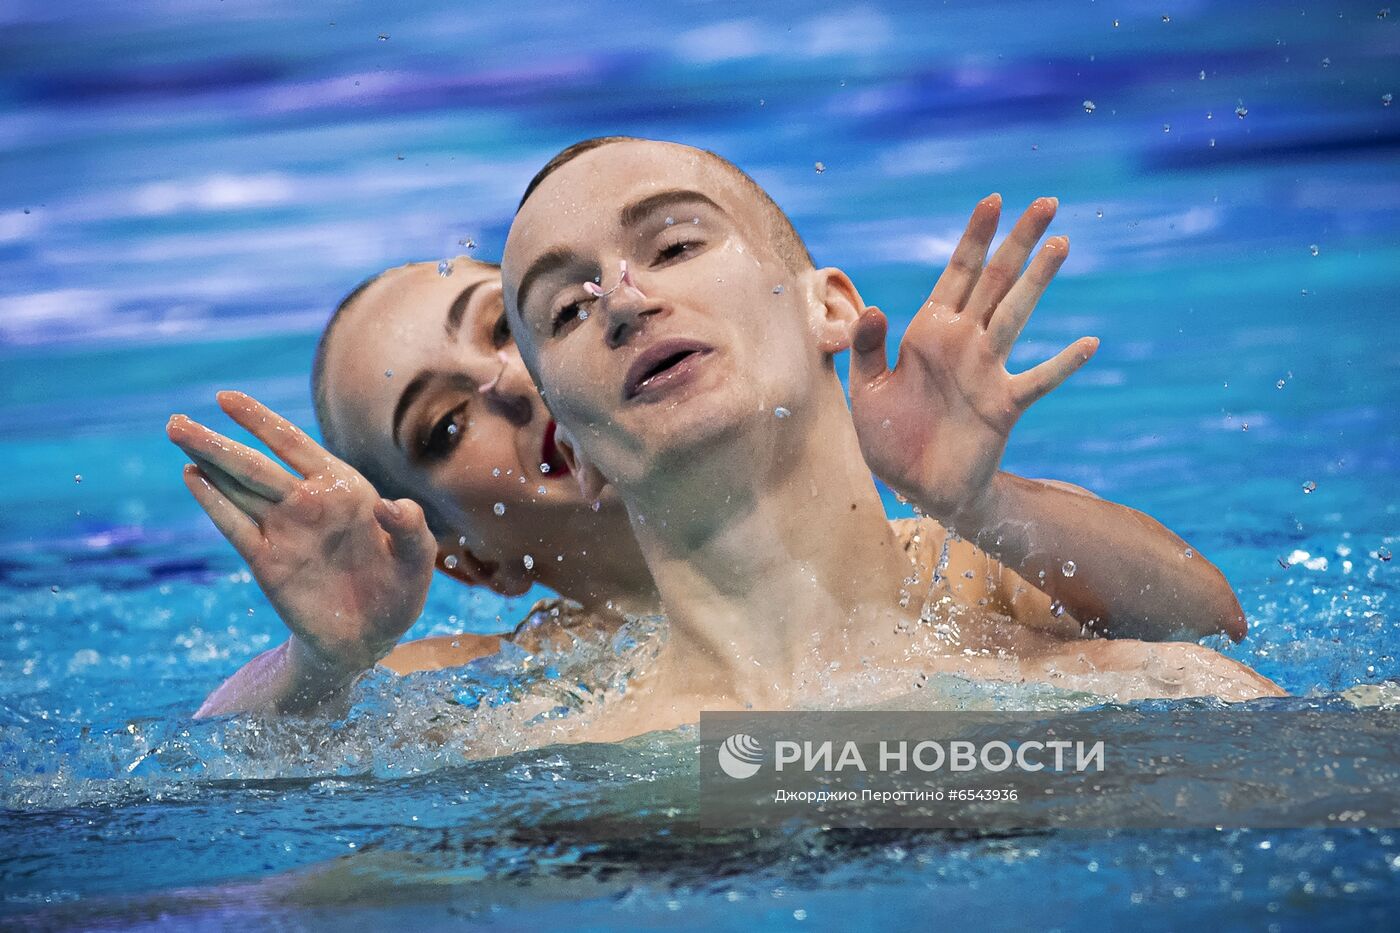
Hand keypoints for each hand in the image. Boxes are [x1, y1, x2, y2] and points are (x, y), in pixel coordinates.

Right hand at [167, 391, 438, 672]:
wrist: (370, 639)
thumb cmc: (398, 591)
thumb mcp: (417, 560)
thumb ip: (411, 529)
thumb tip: (391, 505)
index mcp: (343, 489)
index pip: (294, 446)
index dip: (261, 421)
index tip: (226, 397)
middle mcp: (307, 503)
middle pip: (255, 464)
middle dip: (217, 441)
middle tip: (176, 420)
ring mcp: (283, 531)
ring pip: (238, 488)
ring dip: (207, 462)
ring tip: (177, 433)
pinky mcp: (267, 562)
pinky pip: (236, 526)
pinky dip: (214, 502)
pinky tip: (193, 477)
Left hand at [848, 195, 1097, 525]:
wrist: (916, 487)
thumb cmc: (890, 437)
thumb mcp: (866, 390)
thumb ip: (866, 348)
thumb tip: (874, 309)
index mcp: (929, 331)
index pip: (956, 273)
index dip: (974, 237)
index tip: (992, 200)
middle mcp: (963, 342)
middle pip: (995, 280)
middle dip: (1018, 241)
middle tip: (1047, 202)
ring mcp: (986, 370)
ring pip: (1016, 314)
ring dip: (1037, 280)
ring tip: (1061, 244)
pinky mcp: (1003, 405)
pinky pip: (1037, 380)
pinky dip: (1062, 364)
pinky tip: (1089, 344)